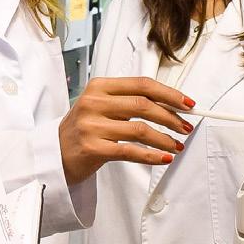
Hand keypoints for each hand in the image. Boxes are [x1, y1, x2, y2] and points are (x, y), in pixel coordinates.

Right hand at [59, 76, 195, 184]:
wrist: (55, 154)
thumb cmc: (84, 129)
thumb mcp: (101, 107)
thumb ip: (129, 102)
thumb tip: (170, 105)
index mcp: (99, 87)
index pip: (141, 84)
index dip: (169, 93)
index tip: (187, 103)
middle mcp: (93, 103)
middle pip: (143, 105)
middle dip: (171, 117)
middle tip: (186, 127)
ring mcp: (91, 126)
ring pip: (140, 129)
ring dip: (165, 139)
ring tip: (177, 146)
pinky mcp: (92, 148)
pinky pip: (130, 151)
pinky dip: (151, 155)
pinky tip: (163, 158)